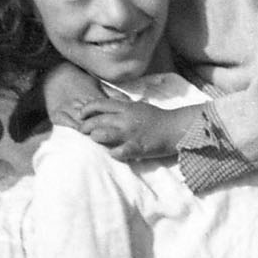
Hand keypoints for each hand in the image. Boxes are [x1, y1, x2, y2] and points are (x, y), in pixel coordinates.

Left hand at [71, 97, 193, 161]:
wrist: (177, 128)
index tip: (80, 115)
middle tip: (82, 131)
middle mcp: (125, 119)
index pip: (99, 104)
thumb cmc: (158, 118)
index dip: (86, 109)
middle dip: (85, 127)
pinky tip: (113, 153)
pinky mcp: (137, 147)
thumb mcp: (139, 107)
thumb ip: (123, 108)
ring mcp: (130, 133)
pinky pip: (118, 152)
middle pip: (96, 120)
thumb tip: (107, 108)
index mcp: (126, 107)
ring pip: (102, 135)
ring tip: (95, 140)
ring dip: (95, 138)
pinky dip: (112, 153)